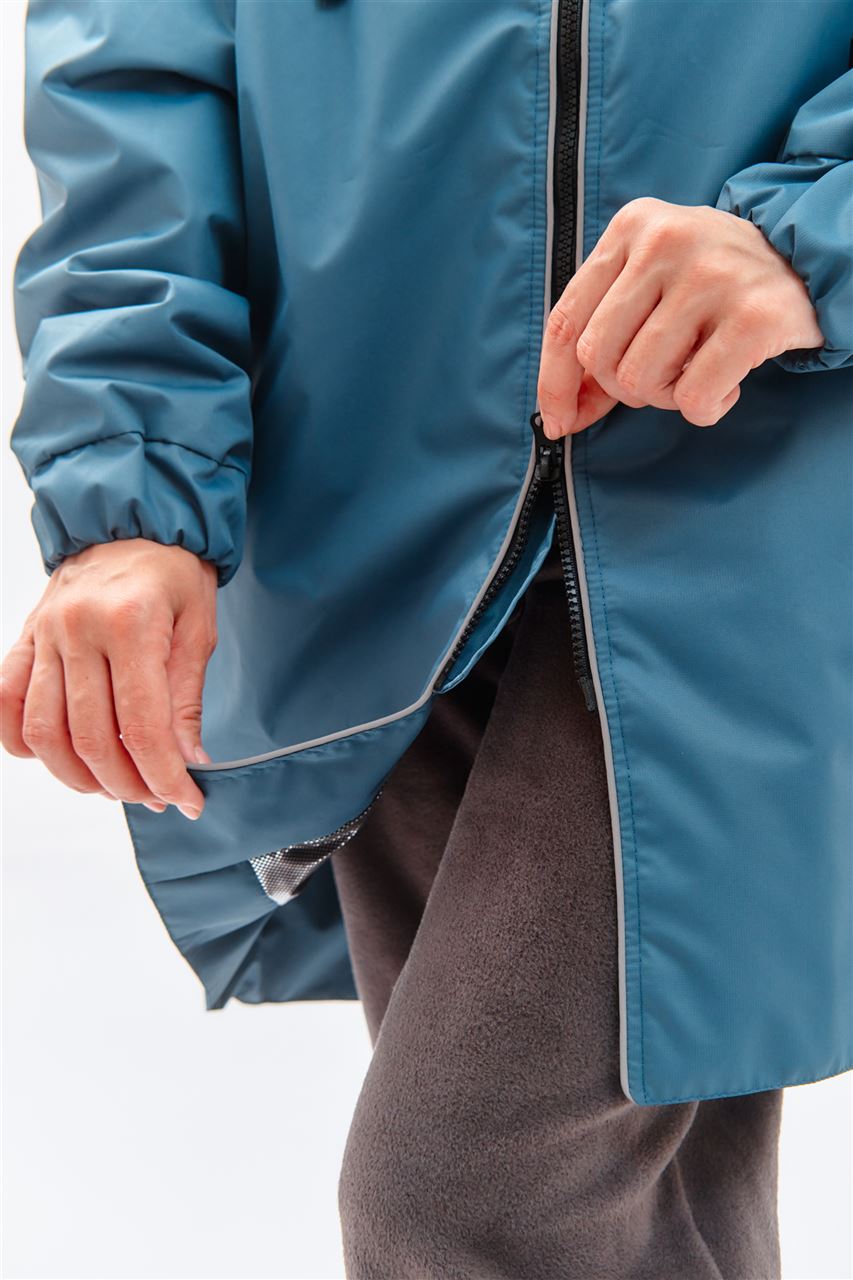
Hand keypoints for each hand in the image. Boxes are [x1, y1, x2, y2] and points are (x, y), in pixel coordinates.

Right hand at [1, 539, 217, 818]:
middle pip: (91, 738)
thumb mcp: (199, 629)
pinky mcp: (24, 638)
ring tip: (113, 785)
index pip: (141, 725)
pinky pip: (5, 702)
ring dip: (78, 775)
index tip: (186, 801)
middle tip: (156, 795)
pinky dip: (23, 741)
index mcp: (131, 623)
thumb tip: (188, 761)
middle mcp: (78, 629)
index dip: (163, 775)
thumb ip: (187, 699)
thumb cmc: (172, 573)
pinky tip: (57, 757)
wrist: (132, 521)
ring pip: (44, 731)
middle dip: (127, 783)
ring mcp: (44, 634)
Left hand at [536, 195, 824, 436]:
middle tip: (667, 373)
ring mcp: (711, 276)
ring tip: (699, 370)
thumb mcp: (652, 284)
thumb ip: (604, 334)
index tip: (558, 422)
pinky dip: (705, 408)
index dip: (554, 383)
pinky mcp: (753, 316)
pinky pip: (693, 398)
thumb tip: (560, 414)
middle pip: (598, 357)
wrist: (809, 264)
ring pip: (641, 381)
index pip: (564, 321)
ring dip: (668, 397)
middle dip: (624, 386)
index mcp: (630, 227)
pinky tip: (728, 385)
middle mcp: (666, 241)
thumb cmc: (714, 285)